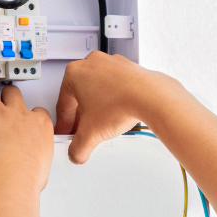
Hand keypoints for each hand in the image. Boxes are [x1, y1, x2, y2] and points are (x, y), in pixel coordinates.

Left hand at [0, 85, 54, 190]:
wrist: (12, 176)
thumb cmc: (28, 174)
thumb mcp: (43, 159)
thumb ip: (36, 149)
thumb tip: (31, 156)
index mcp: (40, 123)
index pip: (36, 110)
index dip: (27, 115)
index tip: (21, 123)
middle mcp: (20, 113)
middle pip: (13, 93)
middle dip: (7, 98)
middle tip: (1, 111)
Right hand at [55, 51, 181, 163]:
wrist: (152, 98)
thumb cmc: (121, 104)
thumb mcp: (90, 134)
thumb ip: (77, 148)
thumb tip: (76, 153)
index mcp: (74, 73)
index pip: (63, 105)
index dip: (64, 124)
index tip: (67, 131)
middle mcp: (91, 64)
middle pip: (79, 96)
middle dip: (81, 116)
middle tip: (83, 130)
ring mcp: (111, 63)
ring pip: (97, 89)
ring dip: (96, 107)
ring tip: (102, 123)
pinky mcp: (128, 67)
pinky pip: (114, 85)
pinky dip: (112, 99)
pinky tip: (116, 113)